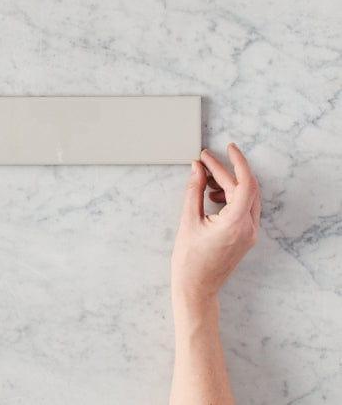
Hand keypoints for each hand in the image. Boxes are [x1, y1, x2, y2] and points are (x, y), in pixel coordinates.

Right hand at [171, 143, 260, 304]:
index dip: (237, 162)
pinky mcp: (245, 236)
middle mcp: (248, 228)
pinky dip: (230, 196)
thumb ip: (195, 190)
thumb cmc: (190, 260)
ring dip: (228, 183)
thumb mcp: (188, 220)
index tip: (227, 148)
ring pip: (246, 197)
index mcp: (236, 223)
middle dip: (227, 171)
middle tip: (206, 160)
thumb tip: (197, 168)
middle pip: (246, 188)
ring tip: (205, 177)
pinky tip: (212, 194)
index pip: (245, 183)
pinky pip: (243, 208)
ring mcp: (249, 233)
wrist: (196, 288)